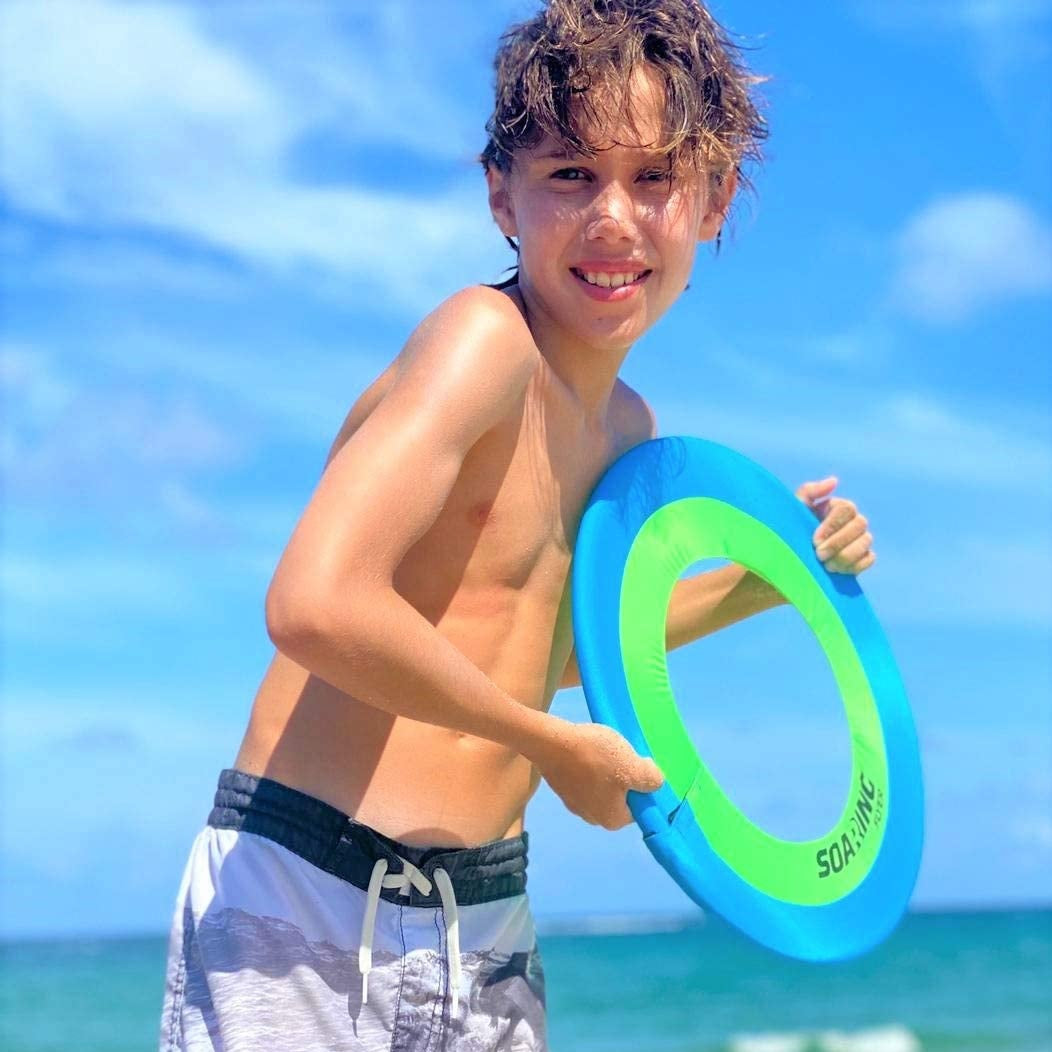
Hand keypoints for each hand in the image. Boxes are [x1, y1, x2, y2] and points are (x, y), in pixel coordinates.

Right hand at [534, 719, 664, 830]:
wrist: (552, 742)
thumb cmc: (596, 758)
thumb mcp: (633, 766)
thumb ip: (651, 779)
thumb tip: (655, 782)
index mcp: (612, 820)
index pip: (638, 808)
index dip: (643, 787)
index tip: (639, 766)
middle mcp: (592, 818)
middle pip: (620, 799)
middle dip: (624, 779)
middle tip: (623, 756)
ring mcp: (573, 804)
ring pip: (601, 788)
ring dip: (606, 772)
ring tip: (604, 750)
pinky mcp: (561, 788)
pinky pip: (584, 780)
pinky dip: (588, 767)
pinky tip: (587, 750)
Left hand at [795, 476, 876, 574]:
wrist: (792, 558)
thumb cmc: (791, 530)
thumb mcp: (794, 510)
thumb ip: (809, 491)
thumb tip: (834, 480)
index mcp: (838, 507)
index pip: (847, 509)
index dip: (832, 525)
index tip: (815, 540)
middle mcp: (853, 520)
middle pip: (860, 524)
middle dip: (838, 543)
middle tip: (819, 555)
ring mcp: (861, 539)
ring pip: (865, 542)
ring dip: (845, 556)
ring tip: (826, 565)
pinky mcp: (864, 557)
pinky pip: (869, 559)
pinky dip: (853, 566)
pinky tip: (836, 570)